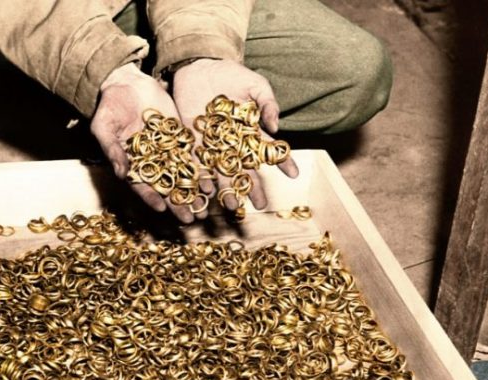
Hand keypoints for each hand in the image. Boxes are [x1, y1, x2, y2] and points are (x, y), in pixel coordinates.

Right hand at [91, 63, 199, 222]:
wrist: (126, 83)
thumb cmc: (109, 107)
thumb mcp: (104, 127)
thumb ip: (113, 150)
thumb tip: (120, 173)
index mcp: (132, 164)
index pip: (142, 185)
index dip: (151, 197)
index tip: (162, 209)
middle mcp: (151, 162)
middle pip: (166, 187)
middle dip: (179, 203)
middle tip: (191, 219)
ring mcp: (167, 150)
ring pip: (183, 175)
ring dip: (194, 192)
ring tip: (206, 205)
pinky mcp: (180, 137)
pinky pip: (192, 156)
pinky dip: (202, 170)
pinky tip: (212, 182)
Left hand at [172, 59, 298, 209]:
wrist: (200, 66)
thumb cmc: (231, 75)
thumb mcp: (256, 85)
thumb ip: (267, 104)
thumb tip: (276, 128)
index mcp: (250, 131)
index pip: (269, 150)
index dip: (282, 162)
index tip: (294, 175)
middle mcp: (233, 143)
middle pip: (245, 169)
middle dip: (253, 187)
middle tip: (260, 205)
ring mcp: (213, 144)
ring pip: (222, 172)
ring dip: (227, 189)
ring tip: (233, 204)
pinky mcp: (193, 141)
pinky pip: (198, 162)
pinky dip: (202, 176)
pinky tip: (207, 190)